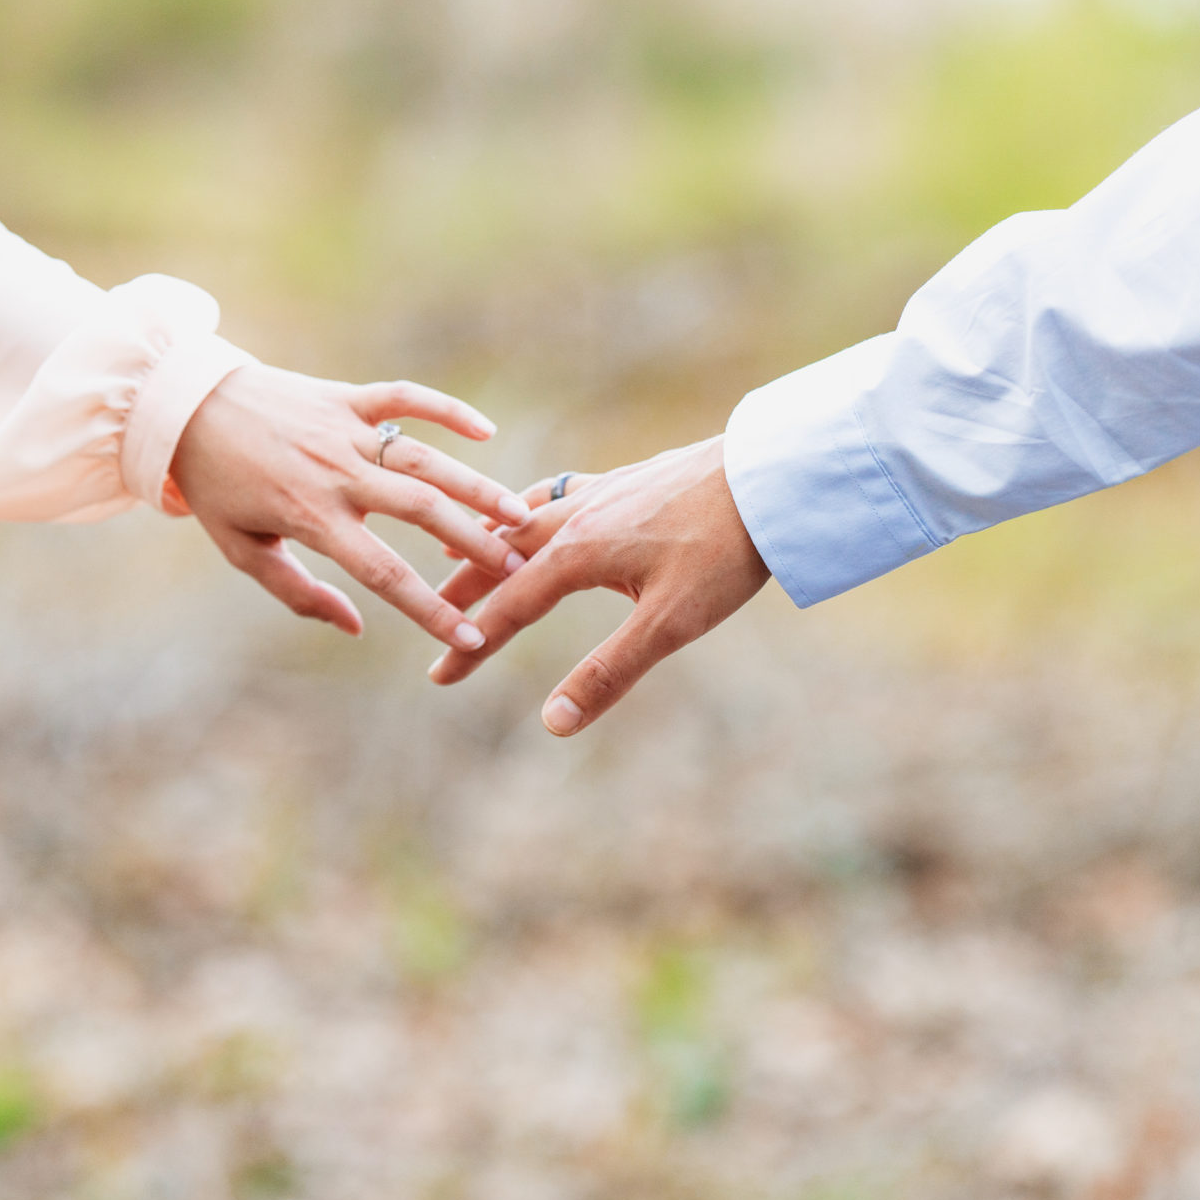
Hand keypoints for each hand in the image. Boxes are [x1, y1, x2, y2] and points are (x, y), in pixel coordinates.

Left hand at [169, 365, 532, 650]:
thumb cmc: (217, 486)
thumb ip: (300, 592)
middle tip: (518, 569)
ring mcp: (344, 429)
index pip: (384, 572)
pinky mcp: (347, 396)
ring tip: (519, 514)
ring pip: (425, 458)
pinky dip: (447, 410)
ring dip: (476, 486)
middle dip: (474, 542)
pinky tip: (486, 434)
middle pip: (421, 511)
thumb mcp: (243, 550)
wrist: (186, 406)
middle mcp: (336, 472)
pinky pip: (406, 398)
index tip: (470, 637)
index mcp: (311, 516)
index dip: (430, 609)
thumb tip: (354, 626)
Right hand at [428, 436, 769, 734]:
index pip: (509, 608)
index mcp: (577, 553)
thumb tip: (553, 723)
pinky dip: (529, 507)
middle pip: (501, 557)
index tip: (438, 677)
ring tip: (457, 549)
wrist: (769, 476)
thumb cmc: (725, 551)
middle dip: (464, 591)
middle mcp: (576, 517)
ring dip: (488, 542)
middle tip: (430, 617)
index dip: (471, 646)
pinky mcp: (628, 481)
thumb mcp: (669, 623)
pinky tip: (537, 509)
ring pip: (524, 519)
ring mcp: (601, 493)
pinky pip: (558, 493)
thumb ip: (608, 672)